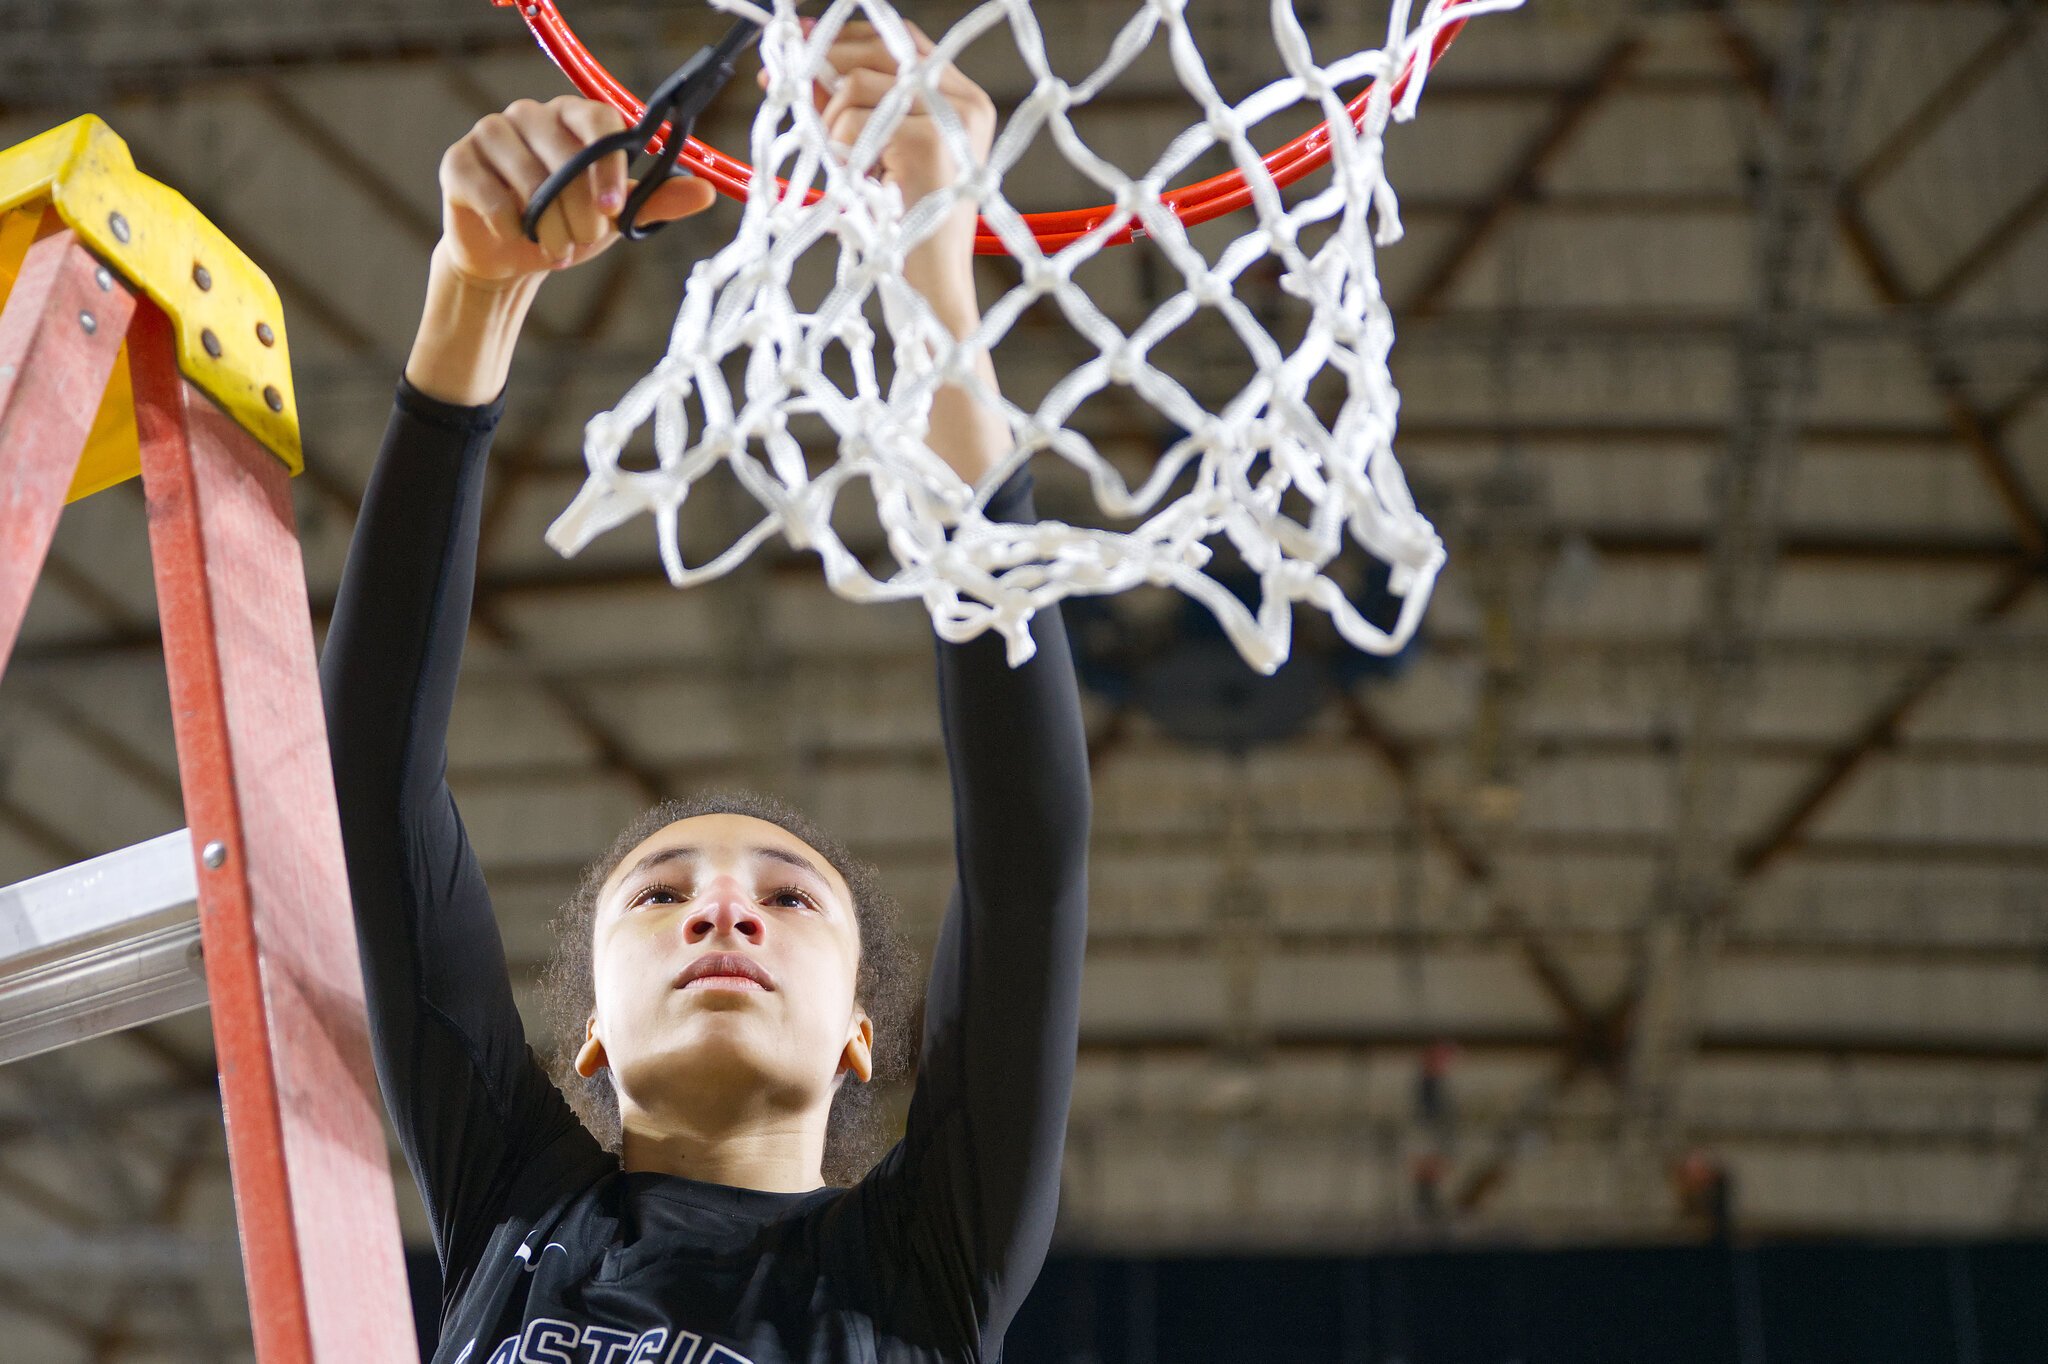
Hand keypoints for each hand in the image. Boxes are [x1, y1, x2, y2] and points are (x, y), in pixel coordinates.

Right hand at [436, 95, 717, 287]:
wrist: (515, 256)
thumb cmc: (569, 225)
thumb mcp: (617, 218)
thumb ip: (655, 201)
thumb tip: (707, 192)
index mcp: (575, 118)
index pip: (599, 121)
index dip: (610, 164)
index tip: (614, 208)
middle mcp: (532, 115)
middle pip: (563, 151)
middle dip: (578, 207)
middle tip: (583, 240)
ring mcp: (491, 132)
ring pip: (524, 172)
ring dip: (545, 221)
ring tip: (556, 248)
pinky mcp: (458, 160)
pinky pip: (485, 188)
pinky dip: (506, 220)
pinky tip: (516, 235)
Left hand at [769, 19, 996, 320]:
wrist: (930, 289)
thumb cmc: (904, 231)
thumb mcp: (878, 154)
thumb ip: (852, 106)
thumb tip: (801, 66)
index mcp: (962, 100)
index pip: (899, 39)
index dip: (844, 36)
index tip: (798, 43)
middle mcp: (966, 102)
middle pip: (877, 49)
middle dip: (823, 67)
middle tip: (786, 91)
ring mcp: (951, 119)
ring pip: (856, 85)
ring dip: (832, 127)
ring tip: (851, 170)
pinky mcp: (929, 142)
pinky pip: (852, 123)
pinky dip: (840, 155)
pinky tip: (861, 184)